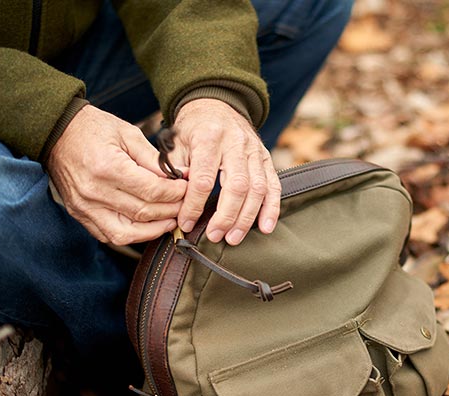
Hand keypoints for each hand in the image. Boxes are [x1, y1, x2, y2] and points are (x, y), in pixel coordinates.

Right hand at [47, 105, 186, 244]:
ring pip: (127, 233)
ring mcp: (85, 206)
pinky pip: (109, 235)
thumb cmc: (93, 128)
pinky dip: (132, 235)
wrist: (56, 131)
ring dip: (154, 230)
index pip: (151, 191)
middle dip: (170, 211)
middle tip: (184, 205)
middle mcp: (95, 192)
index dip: (175, 193)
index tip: (186, 189)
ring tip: (170, 220)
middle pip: (143, 213)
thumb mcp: (128, 134)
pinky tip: (147, 226)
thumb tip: (179, 176)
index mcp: (108, 167)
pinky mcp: (80, 214)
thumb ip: (153, 159)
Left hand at [170, 98, 280, 245]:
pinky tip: (265, 227)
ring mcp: (254, 150)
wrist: (216, 104)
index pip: (204, 178)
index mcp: (208, 137)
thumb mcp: (176, 142)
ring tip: (234, 238)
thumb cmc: (192, 129)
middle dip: (226, 216)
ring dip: (246, 217)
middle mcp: (235, 143)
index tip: (186, 223)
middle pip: (236, 186)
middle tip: (216, 236)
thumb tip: (176, 198)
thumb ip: (175, 169)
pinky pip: (273, 185)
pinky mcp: (266, 158)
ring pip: (257, 188)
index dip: (194, 205)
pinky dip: (271, 208)